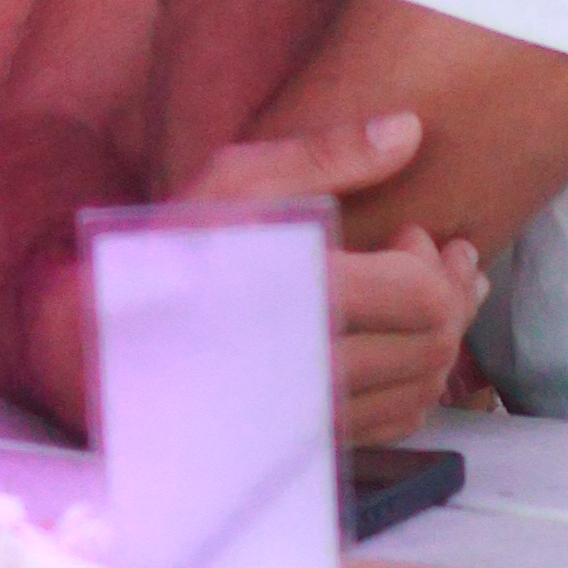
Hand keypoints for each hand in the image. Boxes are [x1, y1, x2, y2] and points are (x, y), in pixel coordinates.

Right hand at [194, 109, 480, 442]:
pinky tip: (402, 346)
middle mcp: (319, 366)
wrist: (112, 341)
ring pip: (426, 386)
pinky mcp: (314, 438)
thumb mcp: (237, 182)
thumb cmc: (172, 252)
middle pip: (436, 343)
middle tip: (442, 257)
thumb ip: (327, 155)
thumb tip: (409, 130)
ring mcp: (318, 412)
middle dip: (454, 294)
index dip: (435, 260)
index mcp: (306, 296)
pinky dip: (417, 383)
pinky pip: (399, 423)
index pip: (423, 297)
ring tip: (432, 295)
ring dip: (442, 337)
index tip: (408, 232)